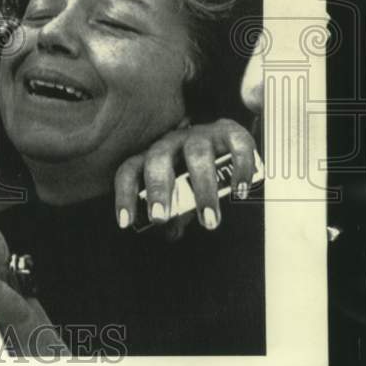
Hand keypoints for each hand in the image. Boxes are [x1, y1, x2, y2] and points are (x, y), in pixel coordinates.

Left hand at [114, 118, 257, 238]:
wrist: (222, 139)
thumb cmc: (194, 170)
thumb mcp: (180, 192)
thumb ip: (174, 213)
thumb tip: (170, 232)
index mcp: (153, 156)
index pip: (130, 171)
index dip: (125, 196)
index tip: (125, 223)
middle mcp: (172, 142)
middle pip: (158, 159)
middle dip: (158, 189)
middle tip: (160, 218)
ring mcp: (200, 135)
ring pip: (198, 156)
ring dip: (203, 190)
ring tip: (209, 220)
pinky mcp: (229, 132)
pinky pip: (236, 146)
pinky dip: (240, 169)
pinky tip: (240, 192)